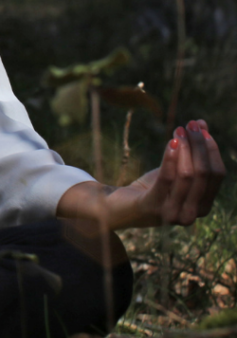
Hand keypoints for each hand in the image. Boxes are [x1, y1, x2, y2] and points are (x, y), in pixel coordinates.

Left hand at [111, 120, 226, 227]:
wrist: (121, 206)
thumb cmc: (152, 187)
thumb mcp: (174, 170)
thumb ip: (190, 152)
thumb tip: (202, 124)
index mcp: (203, 206)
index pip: (216, 174)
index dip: (211, 149)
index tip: (202, 128)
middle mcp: (192, 213)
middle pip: (204, 173)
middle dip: (198, 145)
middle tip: (190, 124)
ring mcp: (173, 213)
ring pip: (187, 175)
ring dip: (185, 148)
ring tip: (178, 129)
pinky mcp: (153, 206)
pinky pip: (166, 179)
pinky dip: (170, 158)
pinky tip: (171, 142)